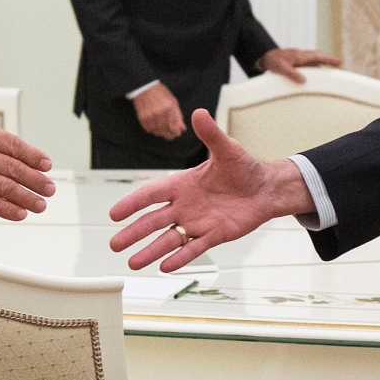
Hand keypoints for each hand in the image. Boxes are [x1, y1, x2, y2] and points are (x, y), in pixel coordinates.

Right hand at [0, 77, 54, 220]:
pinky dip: (8, 209)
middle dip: (35, 179)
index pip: (12, 144)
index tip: (44, 162)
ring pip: (8, 186)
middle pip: (15, 167)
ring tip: (41, 203)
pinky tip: (20, 213)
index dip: (31, 155)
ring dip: (28, 196)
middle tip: (49, 186)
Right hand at [108, 109, 314, 270]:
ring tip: (133, 263)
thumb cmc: (244, 168)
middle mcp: (184, 205)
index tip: (114, 214)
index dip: (132, 203)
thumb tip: (199, 112)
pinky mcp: (213, 235)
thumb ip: (211, 134)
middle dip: (134, 233)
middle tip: (114, 244)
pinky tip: (165, 267)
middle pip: (153, 221)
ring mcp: (197, 222)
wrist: (265, 188)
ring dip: (151, 251)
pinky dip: (180, 258)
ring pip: (169, 239)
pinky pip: (194, 249)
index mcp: (182, 184)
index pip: (151, 194)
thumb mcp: (227, 149)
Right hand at [132, 82, 185, 139]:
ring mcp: (151, 116)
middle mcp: (161, 113)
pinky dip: (153, 130)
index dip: (177, 132)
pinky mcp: (143, 118)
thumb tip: (182, 128)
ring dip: (161, 132)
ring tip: (162, 129)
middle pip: (167, 131)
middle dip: (170, 135)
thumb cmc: (160, 93)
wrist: (144, 88)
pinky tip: (155, 125)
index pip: (175, 126)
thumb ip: (178, 115)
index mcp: (170, 108)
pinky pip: (149, 129)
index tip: (178, 133)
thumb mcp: (173, 101)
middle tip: (171, 135)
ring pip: (158, 132)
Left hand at [258, 48, 341, 81]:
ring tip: (331, 72)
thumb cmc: (273, 61)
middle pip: (318, 57)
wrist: (265, 58)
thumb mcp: (281, 68)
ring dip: (323, 64)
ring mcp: (300, 60)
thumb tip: (304, 80)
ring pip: (314, 61)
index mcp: (300, 56)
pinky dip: (316, 69)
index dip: (328, 59)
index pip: (317, 56)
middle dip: (328, 60)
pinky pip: (309, 66)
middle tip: (339, 64)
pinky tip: (318, 76)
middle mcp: (302, 56)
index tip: (338, 62)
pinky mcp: (298, 64)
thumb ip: (292, 74)